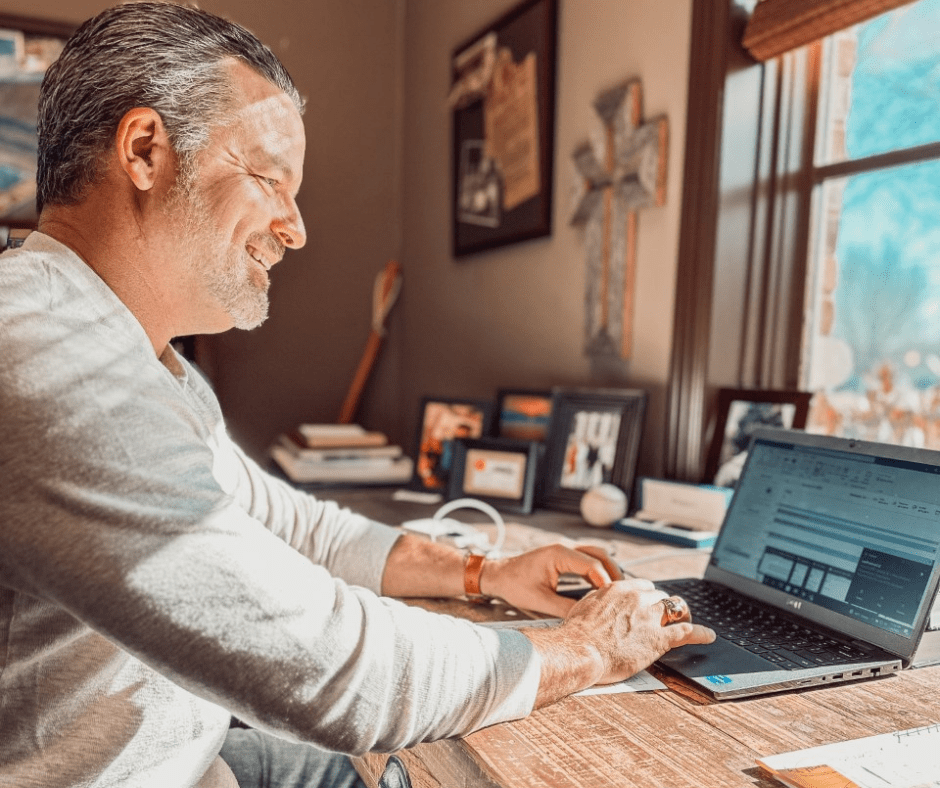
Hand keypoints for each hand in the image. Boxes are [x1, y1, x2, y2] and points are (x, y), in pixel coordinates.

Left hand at [481, 542, 622, 617]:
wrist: (498, 575)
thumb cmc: (513, 585)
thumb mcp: (539, 601)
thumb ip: (565, 609)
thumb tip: (587, 619)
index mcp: (559, 554)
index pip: (592, 565)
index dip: (605, 583)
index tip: (612, 600)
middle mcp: (564, 548)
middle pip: (600, 555)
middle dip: (614, 573)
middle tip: (623, 594)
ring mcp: (565, 551)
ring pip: (596, 555)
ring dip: (608, 571)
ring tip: (616, 593)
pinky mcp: (564, 557)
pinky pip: (587, 561)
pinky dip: (598, 572)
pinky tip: (602, 589)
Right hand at [561, 579, 714, 684]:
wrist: (579, 650)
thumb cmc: (577, 633)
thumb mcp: (586, 605)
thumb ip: (601, 599)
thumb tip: (604, 599)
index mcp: (620, 589)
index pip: (643, 586)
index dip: (647, 596)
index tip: (648, 604)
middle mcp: (638, 598)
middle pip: (659, 596)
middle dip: (661, 606)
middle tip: (662, 617)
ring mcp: (650, 617)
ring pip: (674, 609)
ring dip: (679, 615)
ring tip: (685, 620)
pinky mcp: (659, 639)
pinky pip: (687, 631)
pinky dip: (701, 633)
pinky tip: (709, 635)